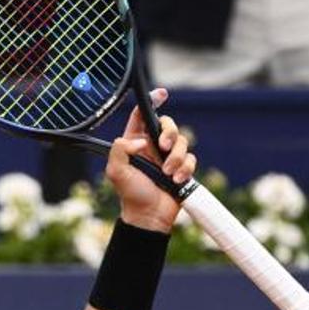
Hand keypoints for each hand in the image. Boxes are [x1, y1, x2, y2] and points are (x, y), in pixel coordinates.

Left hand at [105, 88, 195, 232]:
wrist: (149, 216)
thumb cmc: (131, 194)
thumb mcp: (116, 171)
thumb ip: (120, 150)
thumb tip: (140, 140)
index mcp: (134, 142)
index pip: (142, 116)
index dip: (151, 101)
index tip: (161, 93)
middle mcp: (152, 146)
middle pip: (168, 124)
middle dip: (170, 133)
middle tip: (164, 146)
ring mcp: (168, 157)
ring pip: (183, 141)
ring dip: (177, 158)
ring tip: (168, 174)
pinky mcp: (182, 168)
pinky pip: (191, 159)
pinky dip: (186, 169)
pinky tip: (177, 180)